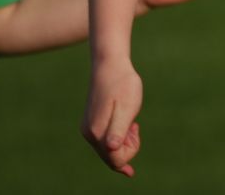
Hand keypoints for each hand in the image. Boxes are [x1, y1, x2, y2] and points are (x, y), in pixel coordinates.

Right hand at [82, 57, 143, 176]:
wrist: (110, 66)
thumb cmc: (122, 85)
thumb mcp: (127, 107)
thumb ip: (119, 130)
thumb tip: (111, 148)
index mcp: (98, 132)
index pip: (115, 160)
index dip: (131, 151)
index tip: (136, 130)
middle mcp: (89, 134)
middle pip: (111, 157)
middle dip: (127, 147)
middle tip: (134, 124)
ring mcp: (88, 129)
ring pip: (108, 150)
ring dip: (124, 141)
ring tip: (131, 122)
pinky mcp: (90, 123)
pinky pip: (105, 140)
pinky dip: (118, 136)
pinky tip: (125, 122)